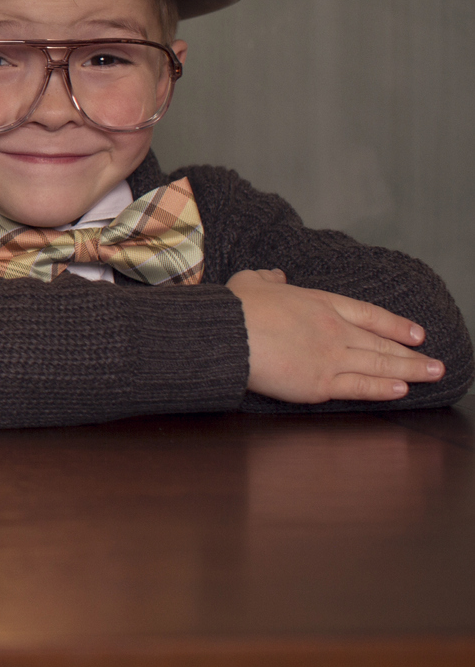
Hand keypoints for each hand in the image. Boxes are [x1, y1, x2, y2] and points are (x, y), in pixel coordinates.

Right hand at [229, 268, 443, 402]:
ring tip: (433, 375)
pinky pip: (361, 387)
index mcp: (319, 303)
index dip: (396, 324)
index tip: (417, 333)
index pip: (369, 314)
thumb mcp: (251, 281)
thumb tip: (276, 276)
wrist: (228, 334)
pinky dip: (383, 389)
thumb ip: (268, 278)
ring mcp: (331, 357)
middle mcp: (334, 330)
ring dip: (410, 371)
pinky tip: (401, 390)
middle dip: (413, 353)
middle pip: (382, 343)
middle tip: (437, 362)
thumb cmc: (236, 308)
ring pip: (380, 365)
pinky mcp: (320, 384)